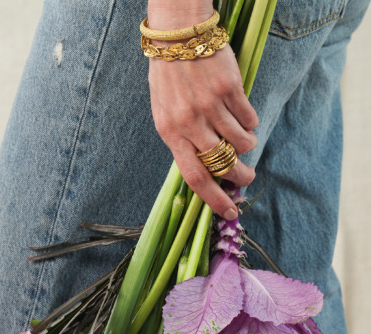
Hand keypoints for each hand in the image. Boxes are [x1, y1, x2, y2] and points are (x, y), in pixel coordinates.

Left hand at [148, 6, 257, 219]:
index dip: (213, 200)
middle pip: (223, 166)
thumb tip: (206, 168)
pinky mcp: (229, 89)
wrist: (176, 40)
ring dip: (247, 146)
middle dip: (241, 178)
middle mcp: (190, 124)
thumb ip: (181, 142)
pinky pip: (249, 118)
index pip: (194, 178)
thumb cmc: (168, 81)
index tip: (229, 212)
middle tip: (248, 178)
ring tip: (244, 139)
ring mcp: (210, 107)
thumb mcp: (164, 116)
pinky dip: (250, 123)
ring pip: (241, 143)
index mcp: (170, 134)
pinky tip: (242, 115)